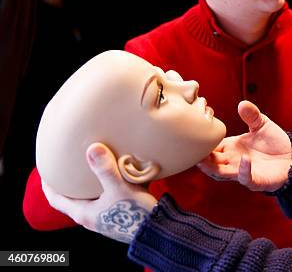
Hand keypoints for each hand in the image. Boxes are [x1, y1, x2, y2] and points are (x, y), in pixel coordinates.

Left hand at [41, 143, 157, 243]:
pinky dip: (106, 189)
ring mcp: (105, 219)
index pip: (57, 200)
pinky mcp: (118, 217)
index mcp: (84, 213)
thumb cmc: (135, 214)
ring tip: (92, 170)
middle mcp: (92, 218)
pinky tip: (117, 178)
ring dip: (89, 186)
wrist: (157, 231)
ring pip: (91, 200)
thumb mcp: (120, 188)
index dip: (49, 186)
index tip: (46, 172)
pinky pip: (106, 200)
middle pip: (73, 199)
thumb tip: (93, 149)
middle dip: (70, 184)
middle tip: (70, 168)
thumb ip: (106, 169)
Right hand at [198, 100, 291, 191]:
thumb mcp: (262, 125)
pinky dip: (244, 171)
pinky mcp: (256, 181)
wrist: (291, 157)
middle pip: (211, 162)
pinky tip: (245, 159)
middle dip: (200, 158)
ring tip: (203, 160)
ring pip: (221, 173)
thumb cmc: (274, 143)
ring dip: (212, 168)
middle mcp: (234, 161)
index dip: (202, 143)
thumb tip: (242, 103)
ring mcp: (243, 172)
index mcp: (232, 147)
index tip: (193, 135)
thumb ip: (252, 115)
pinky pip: (246, 178)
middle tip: (190, 150)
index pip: (212, 147)